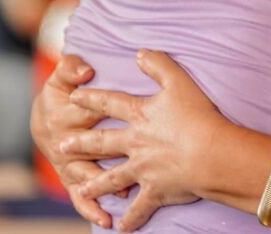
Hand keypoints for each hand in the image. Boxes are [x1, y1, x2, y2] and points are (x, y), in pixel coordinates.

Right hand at [30, 55, 112, 226]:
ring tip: (121, 197)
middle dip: (105, 157)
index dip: (101, 115)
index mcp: (65, 114)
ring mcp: (68, 164)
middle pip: (86, 151)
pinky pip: (79, 196)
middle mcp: (65, 143)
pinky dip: (89, 209)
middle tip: (131, 167)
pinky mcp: (71, 179)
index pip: (84, 114)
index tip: (127, 118)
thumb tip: (85, 70)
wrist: (42, 119)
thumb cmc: (60, 94)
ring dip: (100, 188)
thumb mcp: (61, 77)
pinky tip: (106, 220)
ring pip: (84, 177)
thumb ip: (70, 67)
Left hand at [64, 50, 229, 231]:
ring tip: (81, 188)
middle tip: (60, 145)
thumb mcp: (179, 81)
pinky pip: (139, 208)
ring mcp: (142, 169)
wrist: (210, 153)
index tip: (73, 96)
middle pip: (102, 142)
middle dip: (80, 143)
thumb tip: (139, 53)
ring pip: (112, 177)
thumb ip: (158, 64)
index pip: (109, 103)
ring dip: (95, 184)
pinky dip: (130, 219)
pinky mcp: (155, 190)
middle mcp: (135, 142)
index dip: (91, 98)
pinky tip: (120, 227)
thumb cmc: (197, 116)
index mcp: (139, 115)